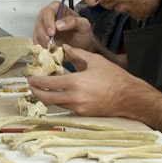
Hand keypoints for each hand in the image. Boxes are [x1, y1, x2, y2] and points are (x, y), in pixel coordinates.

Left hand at [28, 45, 150, 116]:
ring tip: (43, 90)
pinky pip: (66, 108)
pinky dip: (59, 101)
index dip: (36, 81)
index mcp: (75, 83)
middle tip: (32, 86)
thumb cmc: (115, 77)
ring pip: (55, 104)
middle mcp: (74, 98)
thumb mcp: (95, 60)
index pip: (47, 84)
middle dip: (36, 92)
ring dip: (46, 98)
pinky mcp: (83, 114)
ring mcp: (78, 108)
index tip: (31, 78)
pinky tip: (58, 95)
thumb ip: (77, 53)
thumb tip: (64, 48)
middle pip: (46, 98)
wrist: (131, 98)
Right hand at [32, 1, 93, 50]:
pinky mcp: (40, 38)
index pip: (48, 11)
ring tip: (53, 49)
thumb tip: (58, 25)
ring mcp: (42, 27)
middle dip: (44, 35)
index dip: (48, 22)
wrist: (82, 46)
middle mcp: (48, 16)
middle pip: (39, 22)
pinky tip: (49, 51)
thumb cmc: (83, 33)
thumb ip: (73, 22)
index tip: (52, 33)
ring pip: (36, 33)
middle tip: (52, 44)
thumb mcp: (84, 25)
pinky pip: (36, 42)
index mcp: (58, 8)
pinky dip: (41, 48)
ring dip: (43, 42)